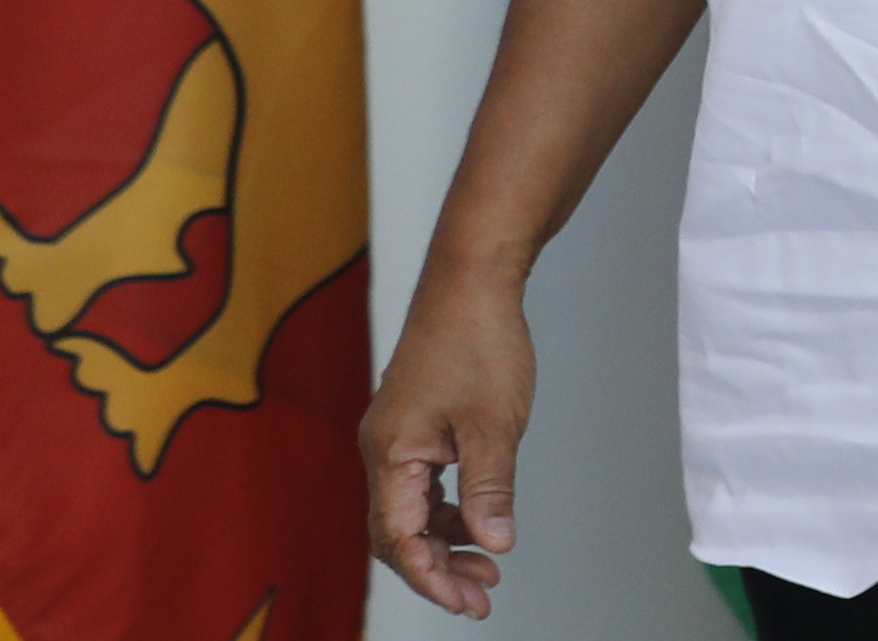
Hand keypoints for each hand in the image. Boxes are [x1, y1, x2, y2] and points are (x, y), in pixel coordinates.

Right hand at [363, 263, 535, 616]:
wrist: (472, 276)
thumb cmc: (477, 338)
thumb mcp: (493, 424)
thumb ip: (490, 489)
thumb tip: (494, 542)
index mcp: (391, 451)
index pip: (398, 537)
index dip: (430, 576)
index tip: (466, 601)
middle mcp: (383, 446)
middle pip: (397, 531)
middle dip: (437, 567)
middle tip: (481, 594)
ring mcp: (397, 434)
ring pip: (410, 510)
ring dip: (445, 541)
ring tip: (487, 564)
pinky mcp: (414, 422)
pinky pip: (421, 483)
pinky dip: (447, 509)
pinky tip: (478, 519)